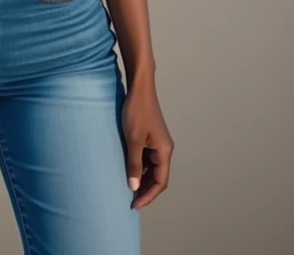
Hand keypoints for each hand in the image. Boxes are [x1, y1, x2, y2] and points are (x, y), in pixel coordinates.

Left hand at [121, 79, 173, 209]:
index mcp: (164, 151)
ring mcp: (158, 143)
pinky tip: (129, 170)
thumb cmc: (137, 111)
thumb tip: (134, 187)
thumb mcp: (133, 139)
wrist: (139, 87)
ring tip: (128, 188)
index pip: (160, 182)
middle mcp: (165, 149)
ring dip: (142, 179)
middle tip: (130, 200)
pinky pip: (148, 159)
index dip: (148, 196)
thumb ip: (133, 164)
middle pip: (158, 177)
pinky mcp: (151, 137)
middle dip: (146, 190)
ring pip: (152, 168)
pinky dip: (140, 168)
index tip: (135, 205)